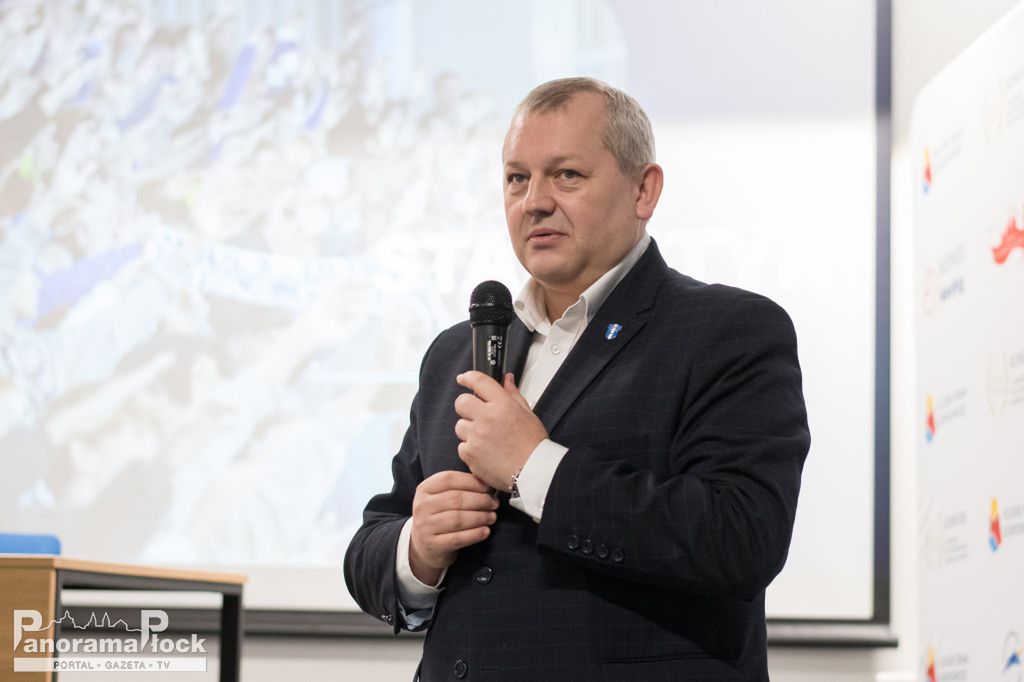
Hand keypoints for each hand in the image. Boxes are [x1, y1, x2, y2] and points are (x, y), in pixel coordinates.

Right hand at [409, 470, 498, 585]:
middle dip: (480, 500)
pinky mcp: (433, 545)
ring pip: (458, 519)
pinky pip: (458, 538)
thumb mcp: (441, 497)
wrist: (423, 546)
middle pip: (455, 499)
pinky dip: (475, 534)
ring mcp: (425, 527)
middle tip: (494, 503)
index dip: (471, 482)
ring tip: (492, 517)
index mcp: (424, 489)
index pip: (449, 479)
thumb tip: (486, 480)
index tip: (488, 487)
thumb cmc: (439, 516)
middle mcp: (421, 506)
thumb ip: (459, 486)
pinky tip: (486, 531)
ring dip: (480, 517)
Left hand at [453, 371, 548, 490]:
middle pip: (461, 402)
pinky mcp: (470, 454)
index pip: (479, 381)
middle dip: (467, 406)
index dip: (468, 377)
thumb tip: (506, 379)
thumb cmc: (533, 444)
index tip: (463, 379)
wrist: (533, 471)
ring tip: (486, 438)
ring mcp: (476, 437)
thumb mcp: (528, 414)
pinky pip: (462, 446)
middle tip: (476, 414)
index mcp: (502, 405)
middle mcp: (486, 418)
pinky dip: (470, 449)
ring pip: (460, 425)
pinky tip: (485, 452)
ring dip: (469, 430)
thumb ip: (513, 394)